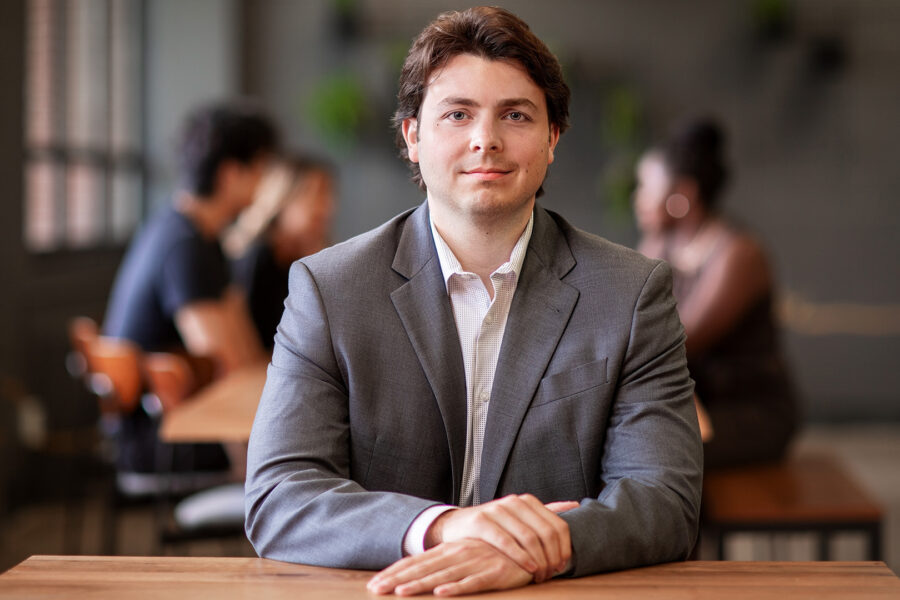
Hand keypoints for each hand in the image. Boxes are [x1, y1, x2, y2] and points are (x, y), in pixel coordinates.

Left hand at [367, 539, 532, 595]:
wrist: (529, 545)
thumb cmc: (493, 554)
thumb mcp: (465, 556)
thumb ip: (444, 564)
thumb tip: (422, 577)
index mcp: (448, 550)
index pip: (416, 561)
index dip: (394, 572)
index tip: (374, 585)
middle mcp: (457, 554)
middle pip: (422, 568)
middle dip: (397, 579)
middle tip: (376, 590)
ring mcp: (474, 562)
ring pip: (442, 575)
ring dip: (420, 584)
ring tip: (401, 593)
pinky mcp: (493, 572)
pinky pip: (473, 582)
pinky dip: (456, 588)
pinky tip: (441, 594)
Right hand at [425, 494, 578, 582]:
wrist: (457, 526)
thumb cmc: (494, 525)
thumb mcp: (520, 517)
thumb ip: (546, 511)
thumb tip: (575, 504)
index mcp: (527, 501)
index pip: (557, 524)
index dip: (564, 547)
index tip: (564, 565)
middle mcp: (514, 502)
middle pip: (545, 532)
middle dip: (552, 557)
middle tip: (552, 574)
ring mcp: (497, 510)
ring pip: (528, 537)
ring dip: (539, 560)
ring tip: (541, 575)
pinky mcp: (481, 522)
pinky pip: (506, 542)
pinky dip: (520, 557)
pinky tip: (528, 568)